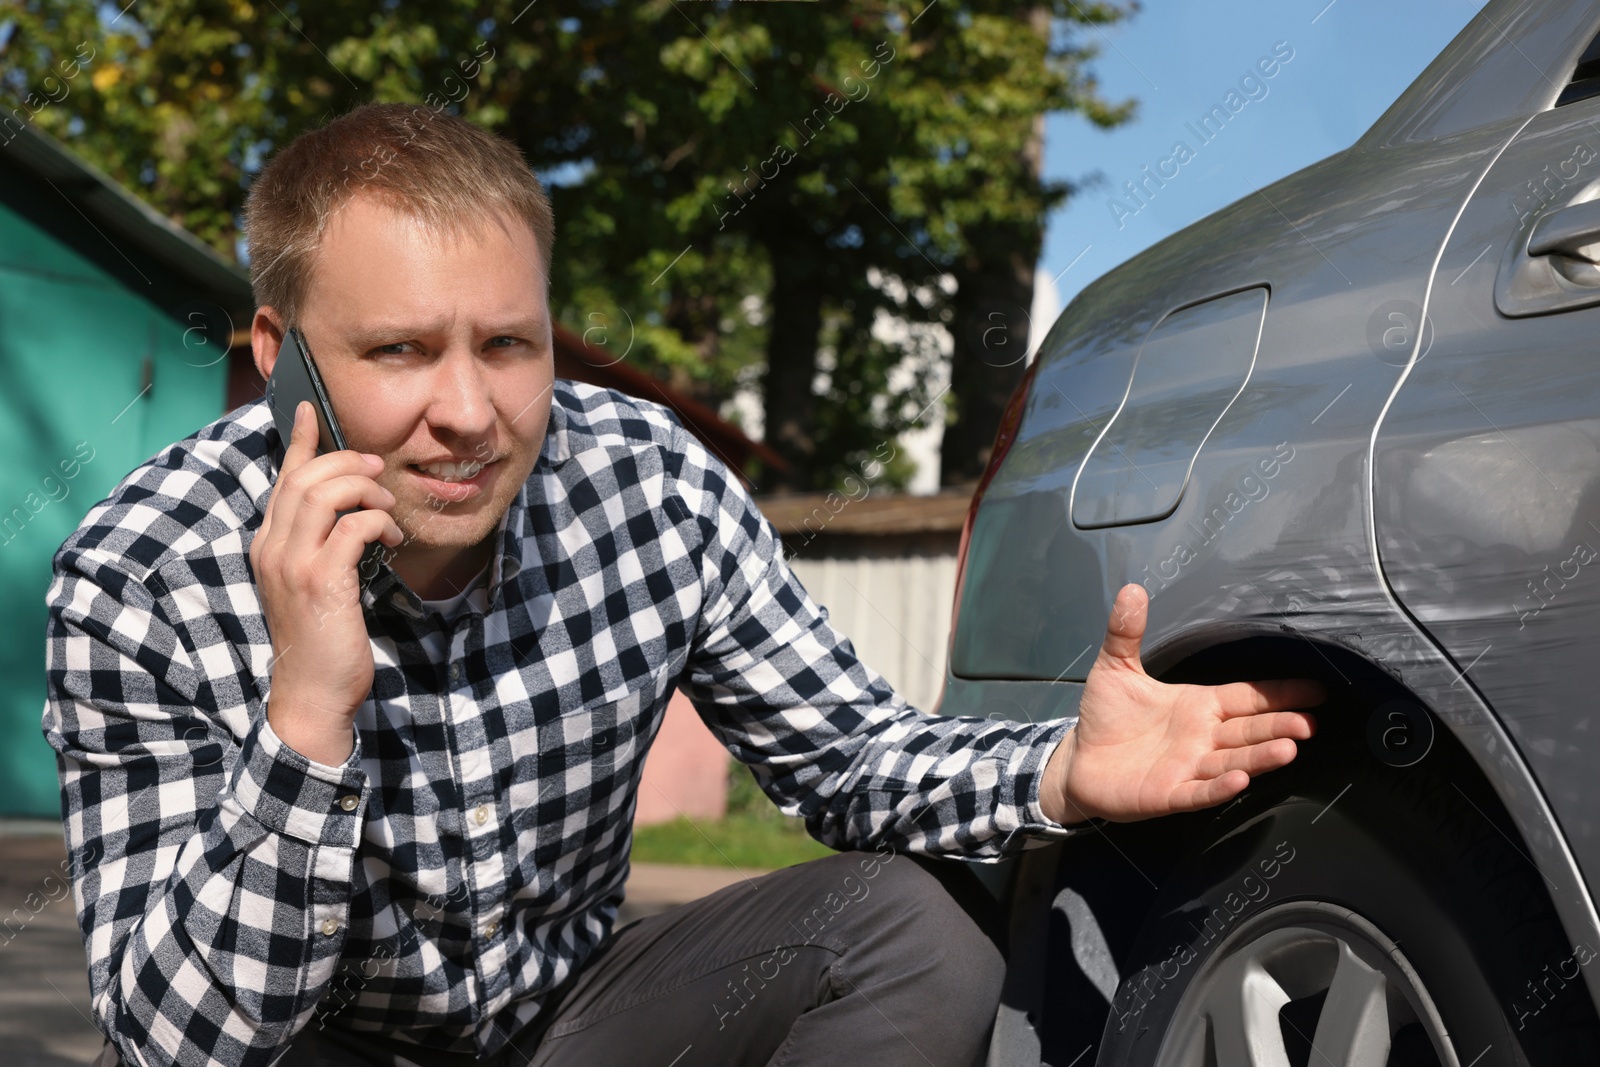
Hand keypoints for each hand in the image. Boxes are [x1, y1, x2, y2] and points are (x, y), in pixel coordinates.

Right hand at [250, 400, 403, 764]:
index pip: (282, 479)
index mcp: (268, 545)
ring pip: (326, 493)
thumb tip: (353, 515)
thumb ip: (322, 547)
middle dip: (346, 461)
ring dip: (365, 490)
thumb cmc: (323, 640)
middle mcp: (272, 548)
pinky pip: (353, 528)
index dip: (298, 441)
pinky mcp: (322, 581)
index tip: (310, 410)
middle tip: (377, 470)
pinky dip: (379, 524)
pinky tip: (393, 542)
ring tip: (387, 510)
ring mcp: (293, 564)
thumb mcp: (316, 584)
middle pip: (305, 477)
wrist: (313, 693)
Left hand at [1041, 584, 1323, 824]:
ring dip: (1260, 757)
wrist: (1079, 761)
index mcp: (1198, 706)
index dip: (1280, 693)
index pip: (1247, 698)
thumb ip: (1126, 632)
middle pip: (1249, 730)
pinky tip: (1240, 780)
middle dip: (1280, 726)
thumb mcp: (1115, 668)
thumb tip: (1131, 589)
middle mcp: (1203, 737)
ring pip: (1233, 760)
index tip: (1317, 689)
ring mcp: (1190, 767)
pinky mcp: (1170, 794)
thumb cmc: (1106, 717)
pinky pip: (1201, 790)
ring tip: (1288, 749)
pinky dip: (1220, 786)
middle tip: (1310, 722)